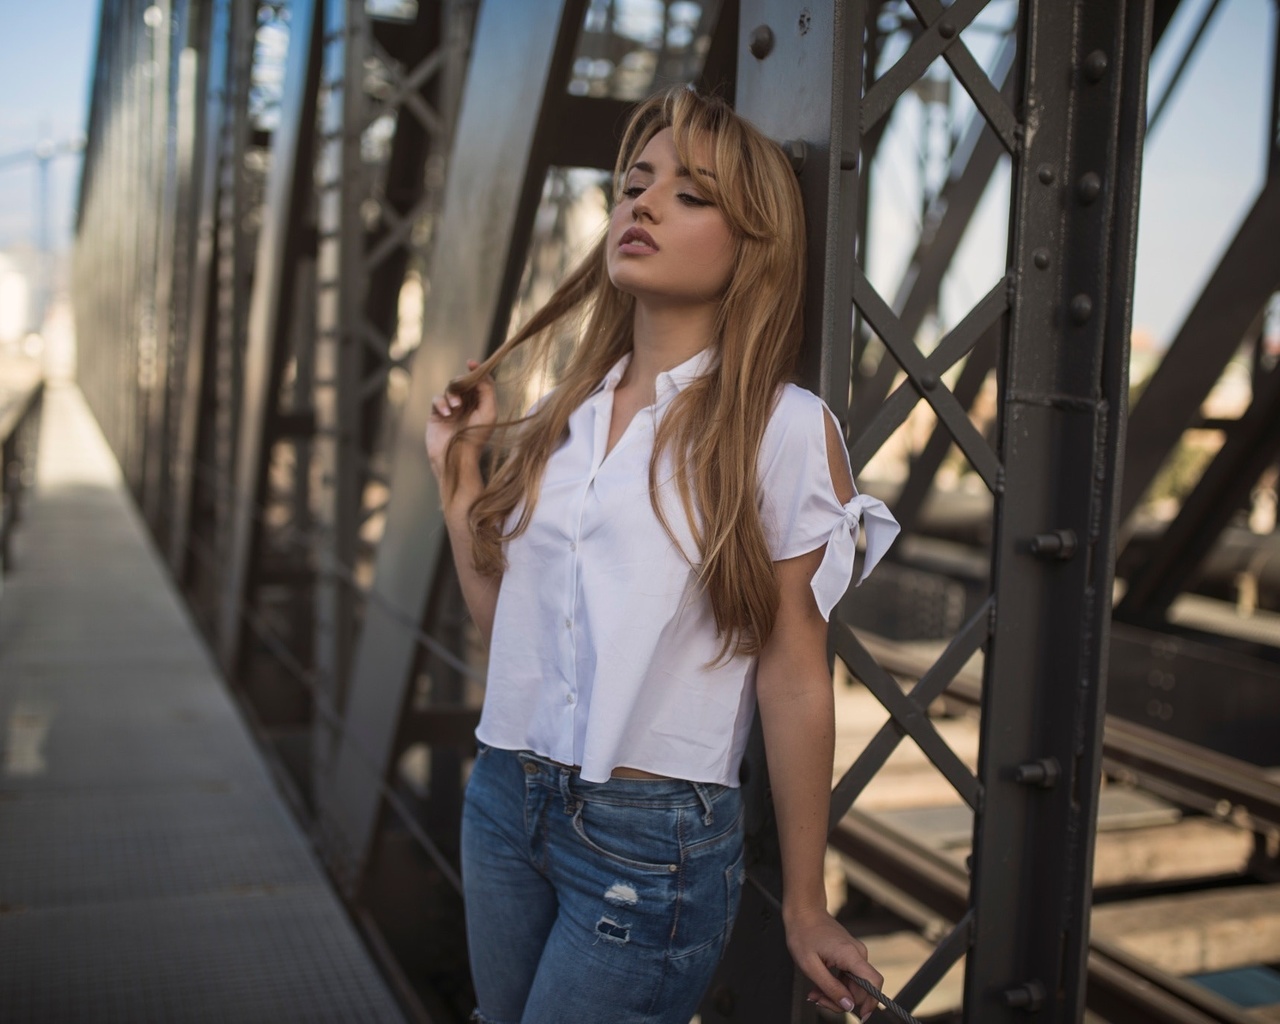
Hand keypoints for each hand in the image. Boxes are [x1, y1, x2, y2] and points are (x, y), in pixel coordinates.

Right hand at [425, 359, 495, 502]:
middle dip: (461, 384)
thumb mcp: (489, 413)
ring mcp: (451, 410)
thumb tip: (481, 373)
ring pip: (449, 389)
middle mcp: (467, 406)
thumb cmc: (476, 438)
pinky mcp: (437, 415)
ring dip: (452, 395)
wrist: (456, 458)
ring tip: (455, 408)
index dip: (476, 371)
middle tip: (464, 390)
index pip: (479, 382)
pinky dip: (441, 403)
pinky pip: (437, 399)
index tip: (471, 363)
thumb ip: (488, 391)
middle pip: (462, 383)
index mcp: (481, 404)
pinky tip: (447, 413)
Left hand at [785, 906, 882, 1019]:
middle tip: (819, 1000)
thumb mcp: (810, 966)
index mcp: (851, 955)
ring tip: (815, 993)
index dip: (871, 1002)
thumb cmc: (803, 934)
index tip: (860, 1016)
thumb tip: (848, 1005)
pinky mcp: (849, 955)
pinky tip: (819, 986)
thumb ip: (830, 987)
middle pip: (861, 988)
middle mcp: (858, 954)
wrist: (803, 912)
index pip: (874, 982)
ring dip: (835, 994)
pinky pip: (847, 976)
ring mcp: (854, 954)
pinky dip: (835, 984)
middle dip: (841, 1000)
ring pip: (852, 985)